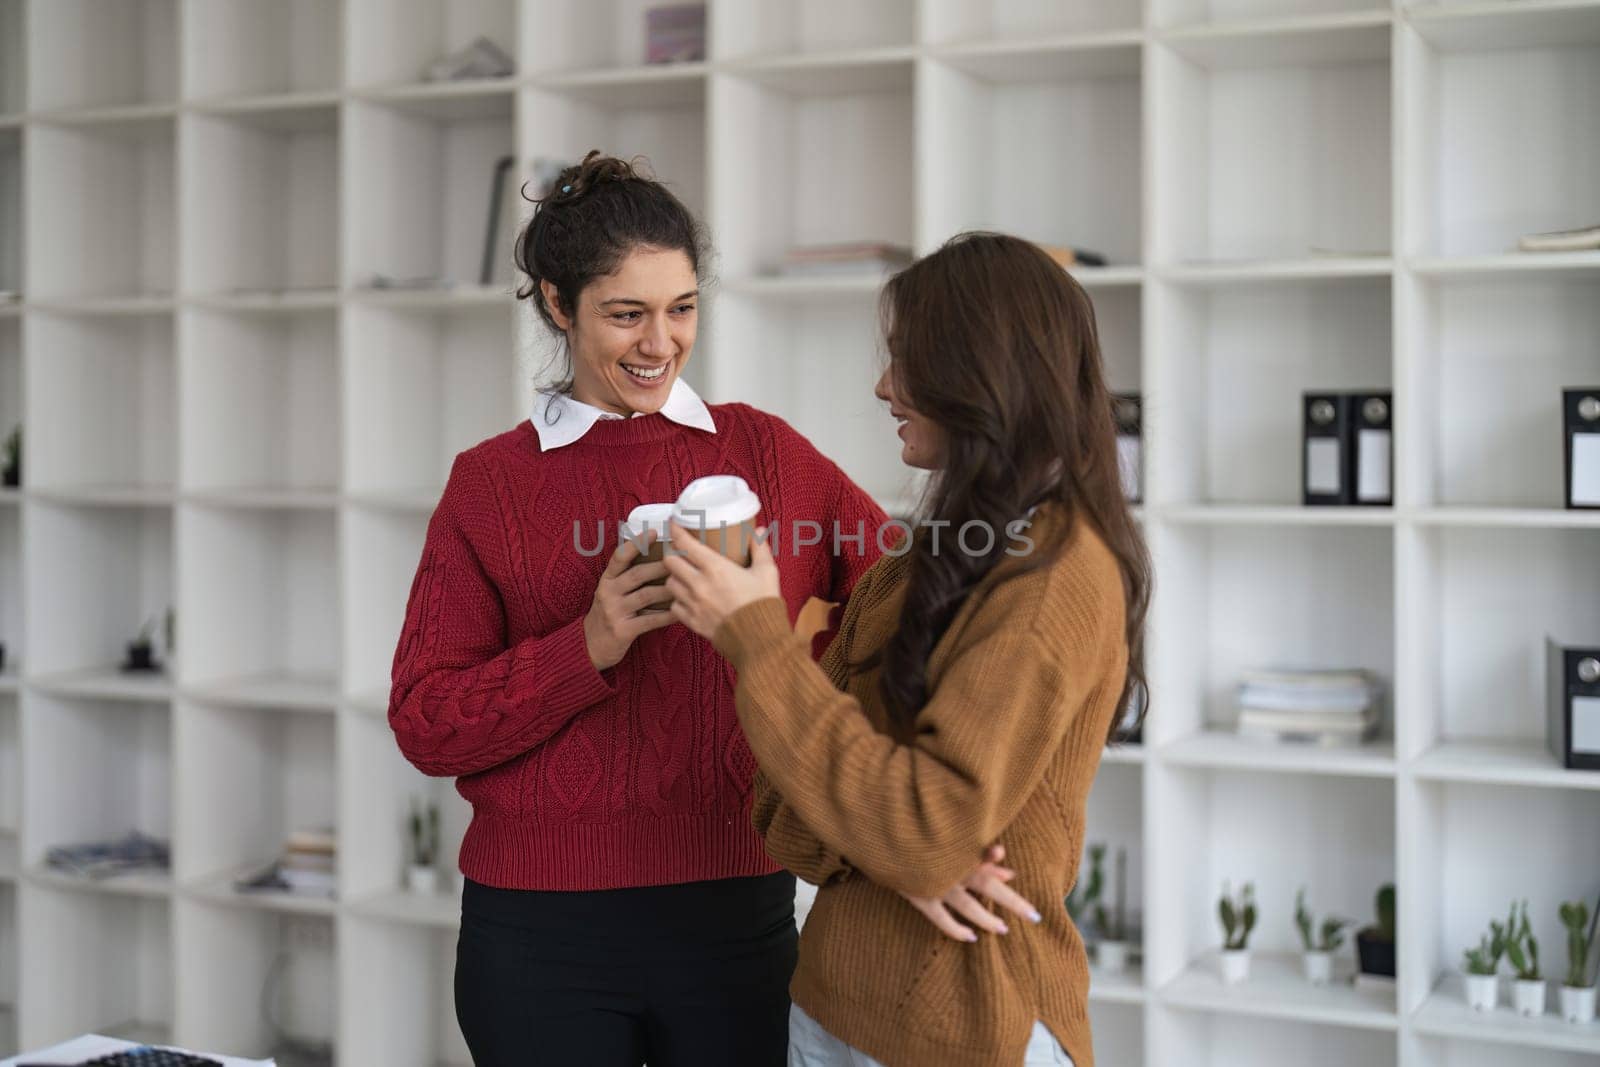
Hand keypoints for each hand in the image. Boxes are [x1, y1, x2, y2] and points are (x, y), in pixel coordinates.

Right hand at [583, 530, 677, 670]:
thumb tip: (657, 559)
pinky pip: (649, 621)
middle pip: (637, 574)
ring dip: (667, 589)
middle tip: (681, 558)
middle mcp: (608, 592)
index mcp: (607, 580)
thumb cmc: (608, 614)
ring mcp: (614, 611)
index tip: (654, 531)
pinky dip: (666, 616)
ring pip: (645, 596)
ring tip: (685, 582)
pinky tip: (680, 612)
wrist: (589, 645)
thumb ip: (627, 577)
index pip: (620, 557)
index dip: (637, 543)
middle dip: (660, 565)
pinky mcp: (622, 630)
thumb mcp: (611, 592)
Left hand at [662, 521, 781, 640]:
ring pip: (669, 583)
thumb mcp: (767, 572)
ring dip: (674, 577)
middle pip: (670, 561)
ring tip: (683, 575)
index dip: (676, 531)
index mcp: (715, 568)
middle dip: (673, 553)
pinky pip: (674, 607)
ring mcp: (693, 604)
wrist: (759, 640)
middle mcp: (699, 584)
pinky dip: (678, 600)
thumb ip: (760, 549)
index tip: (674, 524)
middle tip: (680, 552)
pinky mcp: (692, 621)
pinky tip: (687, 598)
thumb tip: (757, 531)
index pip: (685, 543)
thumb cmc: (763, 604)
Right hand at [898, 845, 1042, 942]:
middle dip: (1012, 901)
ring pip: (967, 905)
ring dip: (986, 918)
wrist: (881, 833)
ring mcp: (934, 882)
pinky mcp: (918, 895)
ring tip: (1003, 929)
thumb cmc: (920, 831)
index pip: (988, 859)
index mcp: (958, 848)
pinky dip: (955, 929)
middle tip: (1034, 916)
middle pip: (987, 885)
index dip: (1001, 864)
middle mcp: (950, 866)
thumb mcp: (949, 838)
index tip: (1018, 881)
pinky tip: (970, 937)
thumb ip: (977, 851)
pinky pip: (940, 918)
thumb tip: (1004, 860)